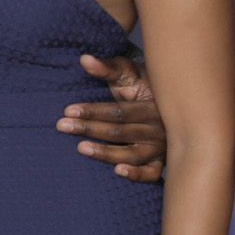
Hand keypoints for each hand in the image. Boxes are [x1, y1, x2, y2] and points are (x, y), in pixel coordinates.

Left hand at [58, 52, 164, 182]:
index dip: (93, 111)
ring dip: (106, 153)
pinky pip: (152, 173)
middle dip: (89, 128)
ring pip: (132, 154)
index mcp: (152, 107)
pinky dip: (138, 175)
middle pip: (120, 132)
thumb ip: (108, 68)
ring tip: (80, 148)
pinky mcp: (160, 162)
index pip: (119, 112)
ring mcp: (160, 148)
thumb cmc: (145, 86)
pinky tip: (118, 172)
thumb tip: (84, 59)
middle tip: (62, 125)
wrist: (173, 103)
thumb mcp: (129, 74)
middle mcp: (158, 129)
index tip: (68, 110)